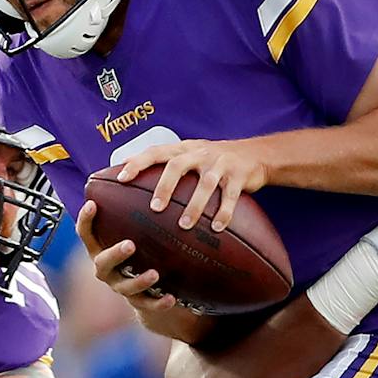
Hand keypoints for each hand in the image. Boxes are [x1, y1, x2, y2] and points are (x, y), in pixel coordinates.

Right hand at [77, 200, 206, 344]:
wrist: (147, 288)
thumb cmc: (139, 248)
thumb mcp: (133, 229)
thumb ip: (133, 208)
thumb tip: (145, 169)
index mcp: (100, 248)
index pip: (85, 233)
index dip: (85, 220)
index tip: (92, 204)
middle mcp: (106, 269)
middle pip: (102, 263)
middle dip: (115, 254)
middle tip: (130, 244)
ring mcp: (120, 286)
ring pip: (124, 286)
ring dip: (138, 281)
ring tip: (154, 274)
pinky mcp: (138, 302)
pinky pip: (147, 304)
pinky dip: (159, 302)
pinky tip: (172, 298)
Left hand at [115, 138, 270, 232]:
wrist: (257, 154)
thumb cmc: (213, 161)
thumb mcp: (191, 155)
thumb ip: (166, 164)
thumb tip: (128, 173)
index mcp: (184, 149)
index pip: (156, 151)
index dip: (138, 162)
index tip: (121, 178)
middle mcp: (201, 153)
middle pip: (178, 165)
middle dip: (165, 186)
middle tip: (155, 208)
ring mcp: (221, 163)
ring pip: (206, 183)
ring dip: (195, 206)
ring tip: (185, 226)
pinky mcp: (239, 175)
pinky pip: (231, 195)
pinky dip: (224, 212)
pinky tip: (217, 228)